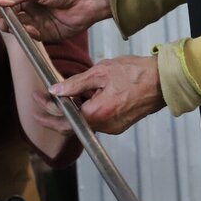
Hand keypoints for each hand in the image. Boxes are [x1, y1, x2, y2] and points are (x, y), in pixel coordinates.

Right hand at [0, 0, 111, 42]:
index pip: (9, 6)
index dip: (2, 10)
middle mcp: (32, 11)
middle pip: (13, 20)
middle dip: (6, 22)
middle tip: (2, 23)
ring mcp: (40, 23)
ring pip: (22, 29)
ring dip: (17, 28)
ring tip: (14, 26)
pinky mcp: (49, 34)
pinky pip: (35, 37)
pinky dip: (30, 34)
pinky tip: (30, 29)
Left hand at [38, 56, 163, 134]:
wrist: (163, 81)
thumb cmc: (136, 73)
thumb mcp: (101, 72)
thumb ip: (75, 83)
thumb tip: (55, 90)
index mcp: (96, 114)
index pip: (63, 118)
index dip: (46, 109)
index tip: (37, 98)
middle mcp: (104, 126)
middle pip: (70, 126)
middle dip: (52, 116)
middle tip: (38, 105)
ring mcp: (112, 128)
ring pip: (83, 123)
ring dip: (70, 112)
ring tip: (61, 96)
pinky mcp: (119, 125)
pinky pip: (95, 121)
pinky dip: (85, 111)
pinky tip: (81, 98)